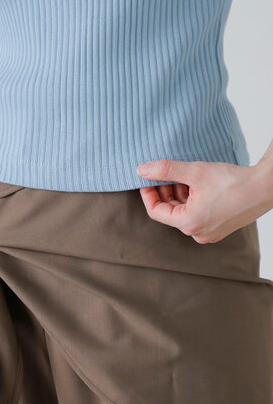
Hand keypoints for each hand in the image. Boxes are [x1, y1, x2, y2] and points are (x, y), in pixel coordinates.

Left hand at [135, 158, 272, 243]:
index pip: (156, 211)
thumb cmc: (233, 181)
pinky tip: (195, 183)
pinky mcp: (219, 227)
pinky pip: (197, 214)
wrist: (267, 186)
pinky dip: (192, 199)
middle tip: (164, 172)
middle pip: (170, 211)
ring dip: (178, 193)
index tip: (146, 178)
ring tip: (182, 175)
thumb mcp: (194, 172)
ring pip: (183, 211)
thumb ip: (166, 170)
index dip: (148, 193)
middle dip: (165, 191)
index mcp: (189, 224)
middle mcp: (198, 233)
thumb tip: (142, 170)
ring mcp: (210, 232)